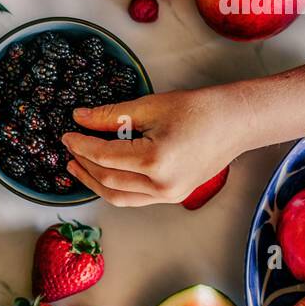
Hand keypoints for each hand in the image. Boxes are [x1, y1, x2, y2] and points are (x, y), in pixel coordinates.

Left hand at [60, 84, 254, 206]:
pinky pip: (135, 198)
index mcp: (156, 161)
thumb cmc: (200, 110)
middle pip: (108, 181)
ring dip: (94, 182)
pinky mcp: (174, 196)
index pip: (105, 157)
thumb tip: (80, 118)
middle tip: (69, 148)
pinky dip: (114, 188)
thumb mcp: (150, 106)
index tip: (67, 135)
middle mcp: (162, 185)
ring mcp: (169, 195)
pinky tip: (103, 174)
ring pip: (119, 197)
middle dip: (84, 164)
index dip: (81, 146)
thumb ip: (111, 115)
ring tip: (76, 166)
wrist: (237, 122)